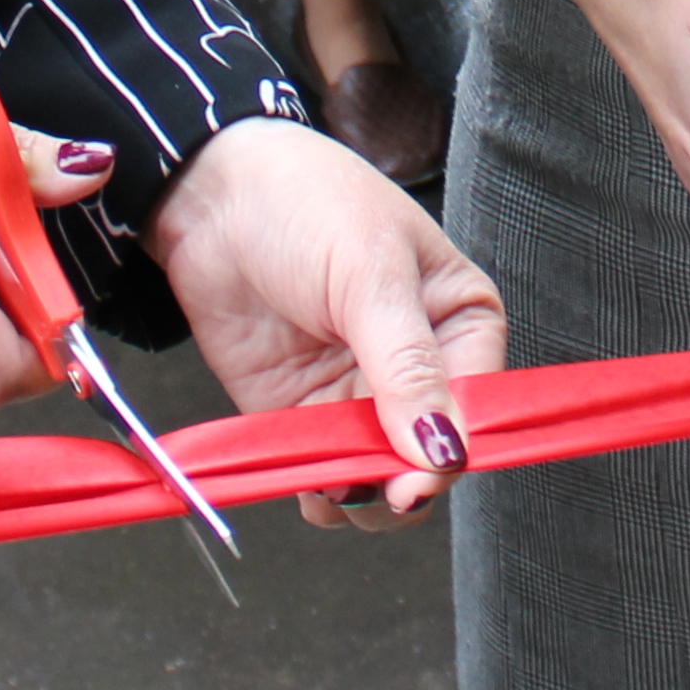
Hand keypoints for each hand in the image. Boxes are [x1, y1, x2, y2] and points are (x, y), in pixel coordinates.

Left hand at [153, 119, 509, 529]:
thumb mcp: (369, 274)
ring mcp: (359, 395)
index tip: (420, 479)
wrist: (209, 195)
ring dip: (360, 494)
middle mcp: (419, 366)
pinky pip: (324, 473)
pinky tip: (307, 486)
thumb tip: (444, 450)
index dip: (455, 447)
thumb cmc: (306, 201)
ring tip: (334, 484)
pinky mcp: (304, 414)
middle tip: (375, 492)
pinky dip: (317, 491)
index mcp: (460, 320)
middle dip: (405, 481)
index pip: (479, 404)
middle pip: (431, 453)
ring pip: (380, 476)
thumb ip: (406, 366)